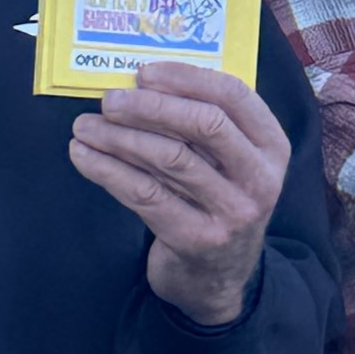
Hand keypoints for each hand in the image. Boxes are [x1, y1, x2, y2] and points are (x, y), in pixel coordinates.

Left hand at [69, 64, 283, 324]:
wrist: (215, 281)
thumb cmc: (212, 206)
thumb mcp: (226, 164)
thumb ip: (202, 127)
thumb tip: (141, 85)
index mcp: (271, 147)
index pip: (233, 96)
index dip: (186, 78)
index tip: (143, 73)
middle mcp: (260, 179)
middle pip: (204, 124)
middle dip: (150, 107)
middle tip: (109, 100)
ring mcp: (232, 212)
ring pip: (169, 158)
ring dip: (119, 137)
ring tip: (84, 127)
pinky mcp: (196, 239)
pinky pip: (144, 194)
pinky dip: (107, 170)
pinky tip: (83, 156)